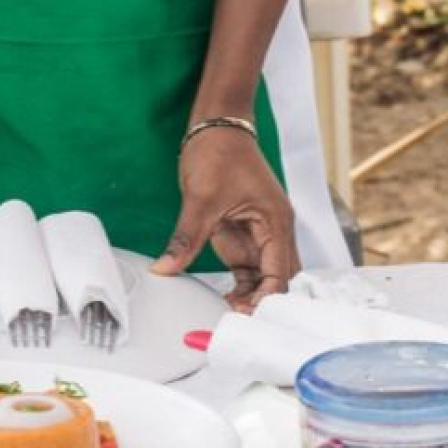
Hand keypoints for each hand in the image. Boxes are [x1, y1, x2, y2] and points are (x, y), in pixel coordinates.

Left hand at [148, 127, 301, 310]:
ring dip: (250, 295)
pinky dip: (241, 284)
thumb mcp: (200, 198)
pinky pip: (248, 267)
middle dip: (262, 302)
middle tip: (236, 322)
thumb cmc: (219, 152)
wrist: (216, 125)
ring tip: (227, 315)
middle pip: (279, 278)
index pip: (281, 273)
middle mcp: (275, 230)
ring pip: (264, 276)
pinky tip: (226, 299)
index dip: (267, 299)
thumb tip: (165, 269)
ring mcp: (260, 232)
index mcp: (276, 221)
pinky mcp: (244, 232)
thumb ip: (185, 238)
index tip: (244, 317)